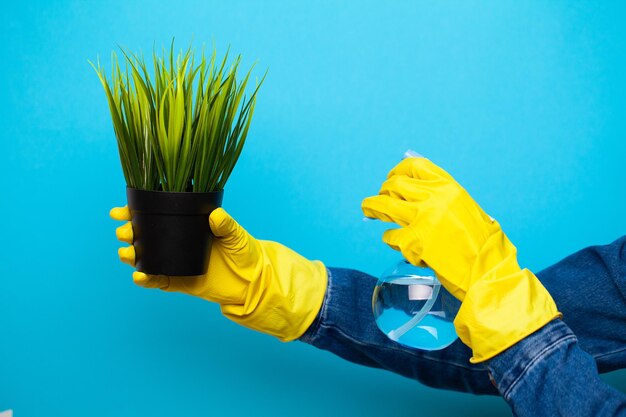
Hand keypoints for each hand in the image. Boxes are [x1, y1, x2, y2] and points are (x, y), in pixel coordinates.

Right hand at [110, 206, 327, 340]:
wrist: (254, 281)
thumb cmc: (246, 252)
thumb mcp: (237, 236)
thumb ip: (226, 225)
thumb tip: (215, 215)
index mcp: (188, 225)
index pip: (158, 214)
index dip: (136, 212)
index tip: (121, 210)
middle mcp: (178, 241)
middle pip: (146, 235)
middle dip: (129, 233)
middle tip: (124, 232)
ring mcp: (177, 262)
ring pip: (147, 258)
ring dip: (133, 255)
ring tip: (126, 253)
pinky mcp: (181, 282)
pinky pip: (159, 281)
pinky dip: (147, 280)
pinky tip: (139, 276)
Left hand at [361, 157, 507, 300]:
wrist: (488, 269)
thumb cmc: (481, 243)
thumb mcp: (466, 209)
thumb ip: (442, 199)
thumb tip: (412, 194)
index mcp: (449, 187)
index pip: (415, 166)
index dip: (398, 171)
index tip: (392, 178)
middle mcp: (435, 197)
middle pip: (395, 185)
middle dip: (383, 191)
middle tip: (378, 199)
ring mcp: (423, 218)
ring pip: (385, 204)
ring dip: (373, 206)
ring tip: (368, 210)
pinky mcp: (415, 241)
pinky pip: (390, 236)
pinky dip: (390, 239)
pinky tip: (396, 243)